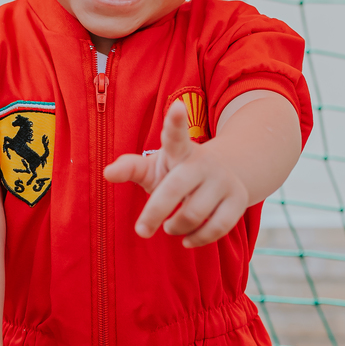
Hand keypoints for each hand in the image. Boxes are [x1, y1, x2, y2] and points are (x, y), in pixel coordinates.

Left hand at [104, 100, 248, 246]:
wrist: (225, 174)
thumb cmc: (179, 173)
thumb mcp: (155, 168)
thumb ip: (131, 168)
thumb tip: (106, 173)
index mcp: (180, 150)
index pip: (176, 135)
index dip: (175, 121)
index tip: (176, 106)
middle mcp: (203, 162)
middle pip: (175, 188)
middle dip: (154, 211)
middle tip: (141, 230)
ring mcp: (223, 180)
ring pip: (194, 213)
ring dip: (176, 227)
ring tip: (170, 228)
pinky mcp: (238, 199)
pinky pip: (217, 228)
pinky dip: (198, 238)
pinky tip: (187, 239)